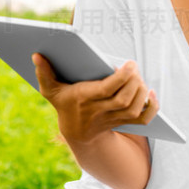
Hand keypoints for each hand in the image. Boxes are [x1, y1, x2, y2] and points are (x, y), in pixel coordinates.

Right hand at [32, 53, 158, 144]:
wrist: (77, 134)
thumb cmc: (65, 104)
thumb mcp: (50, 90)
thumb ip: (43, 73)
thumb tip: (36, 55)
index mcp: (85, 99)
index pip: (108, 89)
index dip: (122, 77)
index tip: (129, 63)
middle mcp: (100, 111)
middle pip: (124, 99)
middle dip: (134, 82)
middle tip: (134, 68)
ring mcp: (114, 118)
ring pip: (134, 109)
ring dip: (141, 92)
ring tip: (139, 78)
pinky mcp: (124, 122)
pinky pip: (143, 120)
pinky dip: (152, 108)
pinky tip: (152, 94)